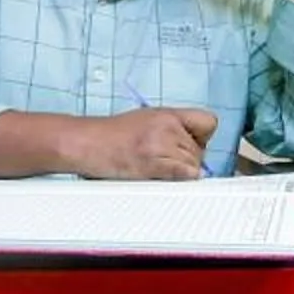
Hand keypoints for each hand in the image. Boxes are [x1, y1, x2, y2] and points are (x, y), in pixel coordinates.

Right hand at [67, 106, 218, 179]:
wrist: (85, 142)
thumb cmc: (108, 136)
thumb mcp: (144, 120)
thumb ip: (170, 130)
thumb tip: (191, 149)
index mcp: (167, 114)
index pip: (208, 122)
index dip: (202, 138)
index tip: (191, 146)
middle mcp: (168, 125)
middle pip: (200, 151)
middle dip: (188, 161)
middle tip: (164, 164)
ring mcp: (162, 143)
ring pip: (194, 165)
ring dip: (180, 174)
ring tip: (156, 171)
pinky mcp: (153, 162)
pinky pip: (184, 173)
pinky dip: (181, 179)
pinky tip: (166, 179)